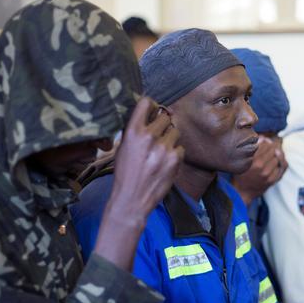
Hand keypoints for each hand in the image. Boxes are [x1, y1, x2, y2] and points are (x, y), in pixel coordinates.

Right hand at [94, 97, 183, 269]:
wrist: (132, 199)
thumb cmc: (125, 173)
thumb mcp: (122, 147)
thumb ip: (135, 130)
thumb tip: (147, 114)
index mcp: (133, 132)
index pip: (146, 103)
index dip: (151, 105)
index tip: (152, 110)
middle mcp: (149, 137)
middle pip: (165, 116)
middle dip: (162, 124)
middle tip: (158, 135)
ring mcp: (164, 148)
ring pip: (175, 131)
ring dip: (170, 138)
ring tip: (160, 151)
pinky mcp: (175, 160)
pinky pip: (180, 147)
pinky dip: (175, 153)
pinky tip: (165, 162)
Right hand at [232, 136, 287, 205]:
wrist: (242, 192)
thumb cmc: (240, 174)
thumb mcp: (242, 160)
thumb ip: (251, 148)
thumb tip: (264, 137)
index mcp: (252, 160)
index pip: (264, 144)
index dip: (264, 141)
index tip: (263, 140)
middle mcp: (261, 167)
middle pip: (272, 149)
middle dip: (270, 147)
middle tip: (268, 146)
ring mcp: (268, 174)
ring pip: (277, 157)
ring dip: (274, 155)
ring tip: (269, 155)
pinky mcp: (273, 180)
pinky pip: (282, 166)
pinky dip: (280, 161)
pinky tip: (276, 160)